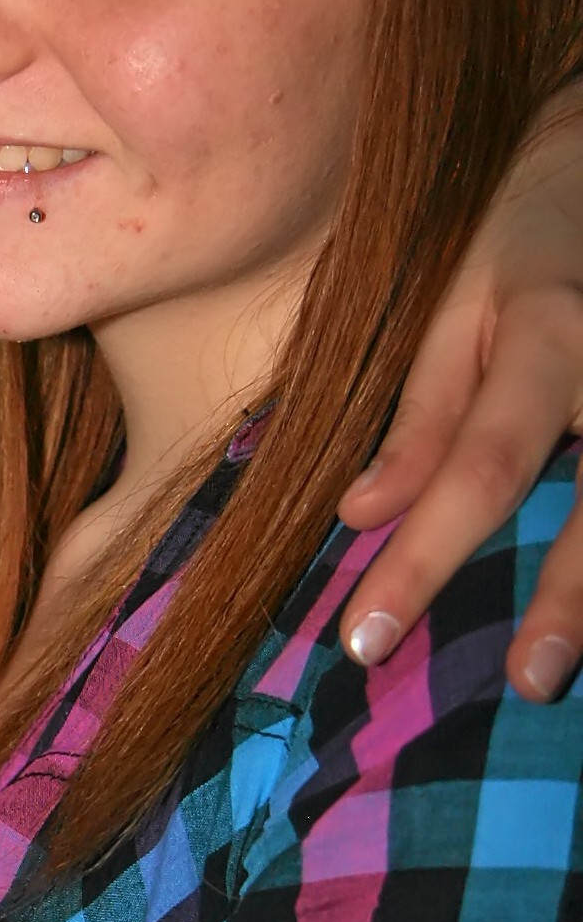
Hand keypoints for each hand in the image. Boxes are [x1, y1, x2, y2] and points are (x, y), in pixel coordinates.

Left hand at [340, 88, 582, 699]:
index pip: (480, 467)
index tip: (367, 639)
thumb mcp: (444, 302)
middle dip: (568, 599)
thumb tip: (361, 514)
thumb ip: (416, 412)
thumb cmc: (508, 240)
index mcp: (543, 336)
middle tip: (527, 681)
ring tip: (573, 667)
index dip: (423, 559)